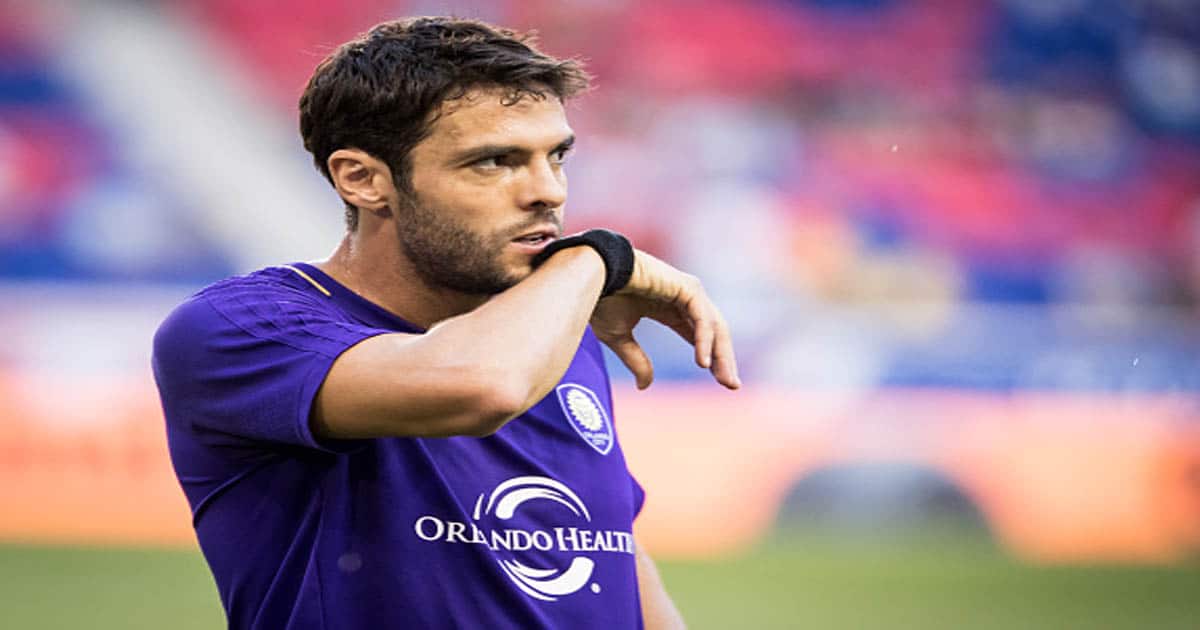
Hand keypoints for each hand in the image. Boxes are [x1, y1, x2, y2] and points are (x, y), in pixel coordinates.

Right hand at [590, 250, 739, 389]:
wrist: (592, 277)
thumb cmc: (601, 299)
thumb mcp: (619, 337)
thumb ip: (636, 361)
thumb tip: (645, 387)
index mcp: (670, 308)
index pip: (699, 335)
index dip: (712, 358)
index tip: (724, 383)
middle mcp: (683, 298)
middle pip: (713, 332)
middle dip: (724, 359)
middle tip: (732, 385)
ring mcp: (688, 290)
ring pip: (713, 326)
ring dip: (721, 354)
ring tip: (724, 380)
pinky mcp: (687, 287)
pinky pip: (702, 317)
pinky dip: (705, 340)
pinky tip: (703, 362)